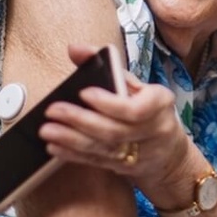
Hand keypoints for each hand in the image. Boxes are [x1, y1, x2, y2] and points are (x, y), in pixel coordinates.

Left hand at [39, 45, 194, 191]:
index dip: (109, 103)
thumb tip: (74, 49)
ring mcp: (140, 153)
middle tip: (53, 110)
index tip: (84, 93)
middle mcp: (154, 130)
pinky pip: (97, 161)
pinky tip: (54, 146)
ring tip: (47, 130)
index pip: (136, 108)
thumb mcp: (138, 85)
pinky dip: (73, 154)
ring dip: (71, 139)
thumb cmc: (149, 108)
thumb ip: (107, 65)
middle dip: (80, 120)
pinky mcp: (125, 168)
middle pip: (115, 130)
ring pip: (104, 148)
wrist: (170, 151)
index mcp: (160, 103)